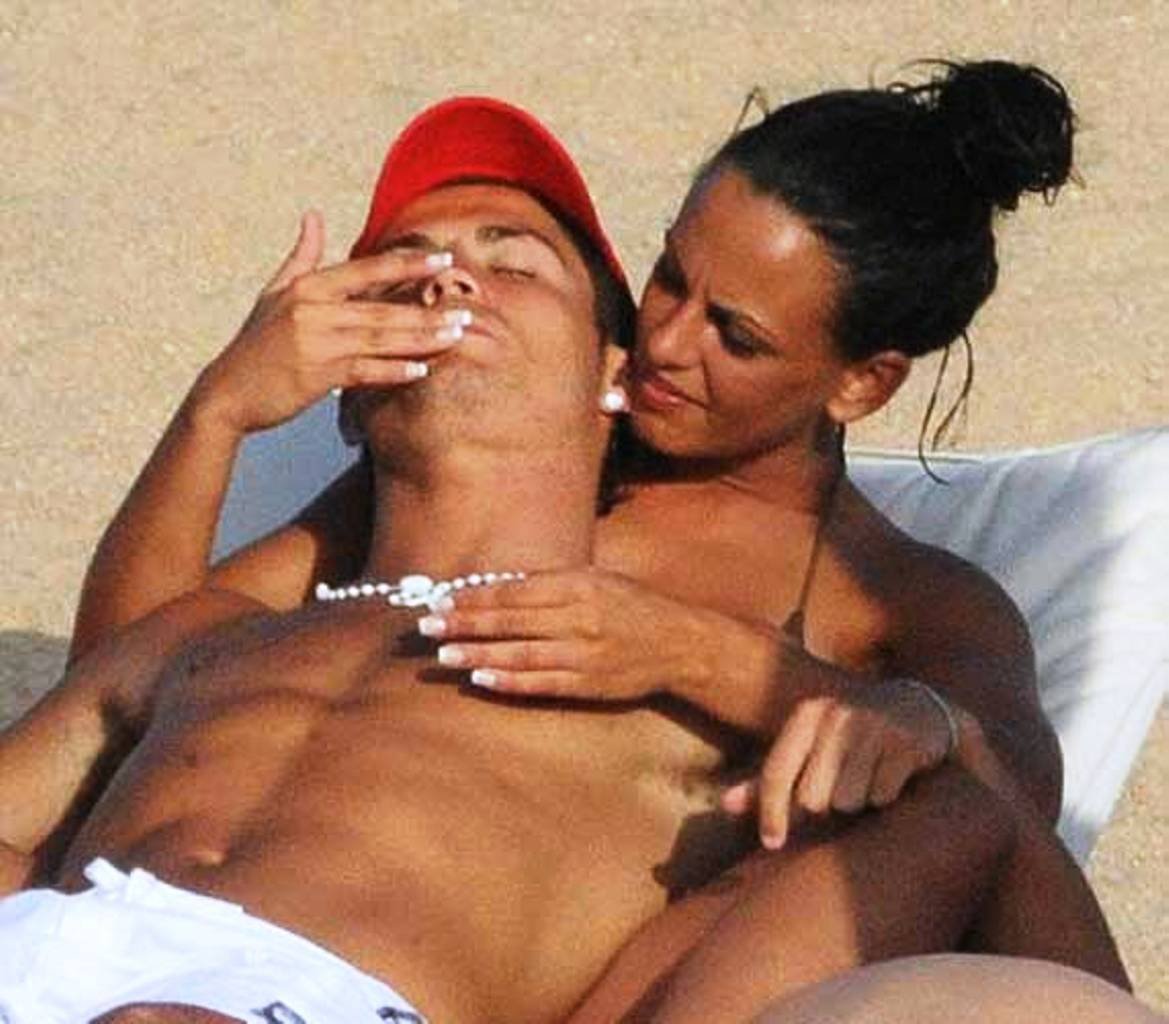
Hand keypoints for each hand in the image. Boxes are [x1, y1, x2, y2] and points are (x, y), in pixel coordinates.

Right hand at [190, 210, 466, 434]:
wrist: (227, 392)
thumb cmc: (255, 343)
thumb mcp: (273, 293)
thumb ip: (302, 256)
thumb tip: (313, 215)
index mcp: (307, 287)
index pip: (366, 269)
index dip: (407, 264)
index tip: (443, 258)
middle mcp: (313, 311)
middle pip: (382, 308)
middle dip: (427, 309)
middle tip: (466, 309)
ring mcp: (316, 343)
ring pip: (380, 338)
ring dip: (421, 338)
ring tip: (455, 335)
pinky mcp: (317, 375)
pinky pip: (365, 372)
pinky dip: (393, 371)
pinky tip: (422, 370)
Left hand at [420, 568, 715, 701]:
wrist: (681, 644)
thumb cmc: (633, 606)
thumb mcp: (597, 579)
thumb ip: (550, 584)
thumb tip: (498, 588)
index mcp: (578, 584)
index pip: (514, 591)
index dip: (474, 597)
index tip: (441, 599)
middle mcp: (578, 617)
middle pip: (510, 621)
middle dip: (464, 624)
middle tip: (426, 627)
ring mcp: (583, 653)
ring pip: (519, 654)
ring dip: (477, 654)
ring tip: (443, 655)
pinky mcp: (589, 683)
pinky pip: (541, 683)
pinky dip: (509, 681)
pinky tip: (481, 679)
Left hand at [722, 679, 956, 849]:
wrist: (918, 709)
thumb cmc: (850, 738)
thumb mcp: (808, 749)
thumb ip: (769, 778)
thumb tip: (725, 805)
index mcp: (806, 714)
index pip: (777, 772)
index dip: (771, 812)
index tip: (771, 844)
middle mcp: (836, 714)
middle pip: (812, 798)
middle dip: (826, 807)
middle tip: (844, 788)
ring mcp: (873, 726)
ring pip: (848, 801)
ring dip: (858, 803)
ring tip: (869, 778)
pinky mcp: (905, 743)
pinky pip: (882, 797)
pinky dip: (885, 797)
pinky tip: (893, 776)